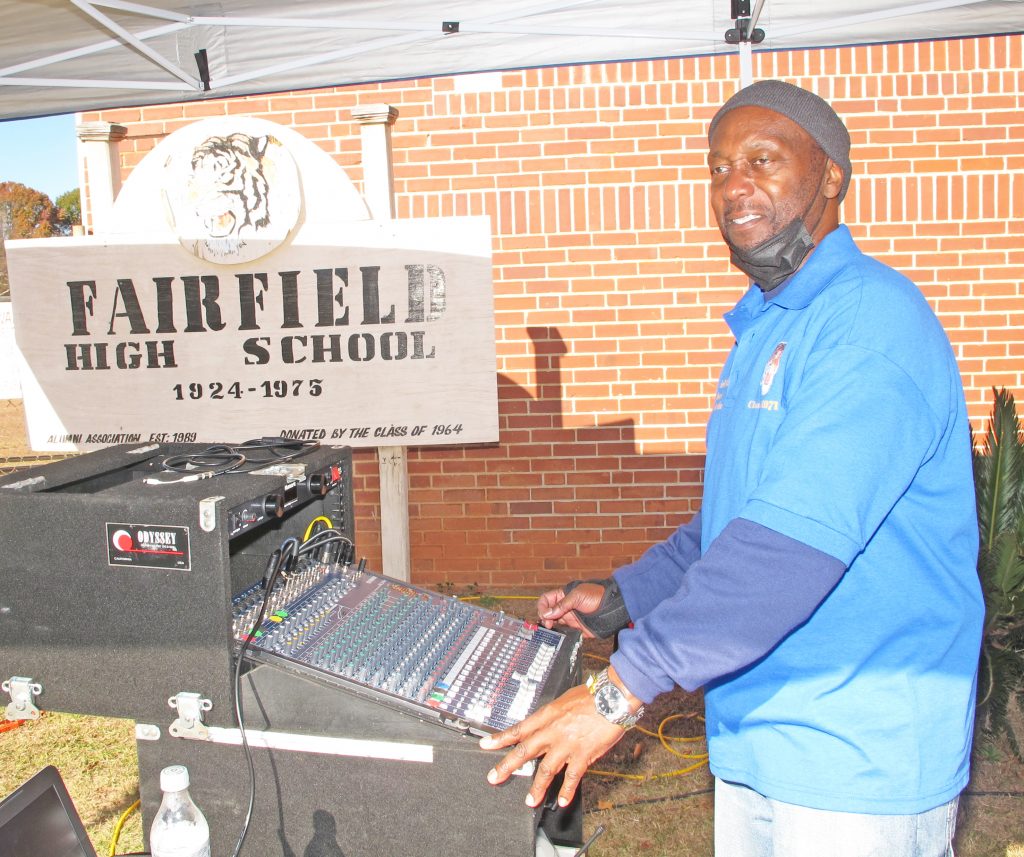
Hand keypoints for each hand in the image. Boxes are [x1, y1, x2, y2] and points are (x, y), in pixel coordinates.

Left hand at [479, 666, 640, 807]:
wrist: (612, 698)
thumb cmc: (591, 695)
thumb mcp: (564, 700)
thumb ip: (553, 715)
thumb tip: (547, 724)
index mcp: (547, 716)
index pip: (518, 729)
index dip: (500, 738)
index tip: (486, 745)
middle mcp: (552, 732)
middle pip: (524, 751)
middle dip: (506, 765)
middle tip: (494, 777)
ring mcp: (566, 745)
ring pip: (545, 769)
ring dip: (537, 787)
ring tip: (530, 801)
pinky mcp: (583, 755)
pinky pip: (572, 777)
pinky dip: (567, 791)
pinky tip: (563, 800)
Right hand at [537, 582, 606, 637]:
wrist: (612, 607)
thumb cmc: (596, 596)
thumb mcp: (577, 596)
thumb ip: (562, 605)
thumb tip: (546, 614)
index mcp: (562, 596)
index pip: (546, 600)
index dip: (542, 606)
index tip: (545, 614)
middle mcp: (564, 607)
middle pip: (548, 613)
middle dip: (545, 618)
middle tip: (548, 624)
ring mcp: (569, 618)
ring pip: (554, 623)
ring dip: (550, 627)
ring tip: (551, 630)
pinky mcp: (575, 628)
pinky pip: (564, 632)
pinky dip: (559, 634)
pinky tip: (559, 635)